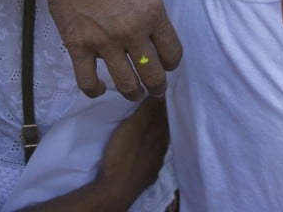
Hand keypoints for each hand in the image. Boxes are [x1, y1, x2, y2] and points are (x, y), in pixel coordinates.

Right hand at [23, 97, 170, 210]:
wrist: (116, 189)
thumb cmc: (123, 154)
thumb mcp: (134, 127)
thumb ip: (148, 111)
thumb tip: (162, 92)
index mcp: (161, 137)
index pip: (166, 116)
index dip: (163, 105)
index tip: (158, 94)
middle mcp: (162, 150)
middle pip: (164, 130)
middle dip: (160, 118)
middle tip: (152, 106)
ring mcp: (155, 165)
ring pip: (158, 145)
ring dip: (154, 134)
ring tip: (147, 126)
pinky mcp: (147, 176)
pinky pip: (152, 158)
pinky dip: (149, 149)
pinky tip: (143, 149)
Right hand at [44, 0, 181, 99]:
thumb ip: (149, 12)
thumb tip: (152, 37)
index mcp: (152, 12)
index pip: (173, 53)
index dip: (171, 64)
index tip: (166, 65)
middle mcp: (132, 31)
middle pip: (153, 75)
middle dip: (157, 87)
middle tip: (155, 89)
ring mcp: (105, 42)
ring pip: (126, 85)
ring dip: (133, 93)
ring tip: (133, 93)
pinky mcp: (79, 47)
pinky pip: (88, 82)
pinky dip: (95, 90)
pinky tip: (99, 88)